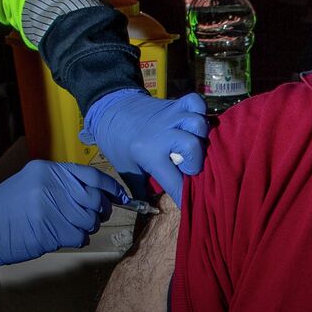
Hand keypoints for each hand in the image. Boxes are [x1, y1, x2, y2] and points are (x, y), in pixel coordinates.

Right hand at [0, 161, 121, 269]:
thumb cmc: (7, 206)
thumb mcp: (32, 181)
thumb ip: (63, 183)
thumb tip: (99, 193)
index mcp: (48, 170)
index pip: (92, 176)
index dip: (111, 188)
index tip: (122, 197)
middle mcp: (52, 186)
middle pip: (95, 200)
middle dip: (100, 211)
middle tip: (93, 216)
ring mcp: (50, 209)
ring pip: (89, 221)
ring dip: (86, 227)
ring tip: (69, 226)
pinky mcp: (49, 232)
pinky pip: (79, 237)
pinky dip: (77, 239)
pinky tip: (62, 236)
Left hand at [81, 90, 208, 200]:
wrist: (110, 110)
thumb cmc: (118, 144)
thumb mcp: (127, 170)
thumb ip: (143, 190)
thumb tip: (153, 209)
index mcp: (148, 152)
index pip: (174, 179)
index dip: (183, 195)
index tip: (189, 204)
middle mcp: (161, 132)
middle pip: (192, 147)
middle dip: (195, 164)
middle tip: (186, 168)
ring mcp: (170, 115)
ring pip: (198, 123)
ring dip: (200, 138)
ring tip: (192, 146)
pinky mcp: (175, 103)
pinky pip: (196, 102)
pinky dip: (200, 112)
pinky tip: (194, 125)